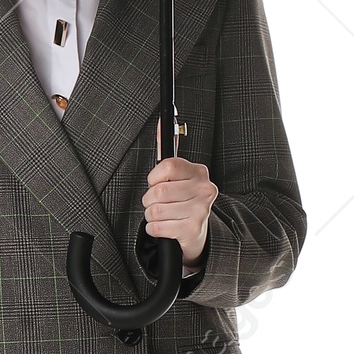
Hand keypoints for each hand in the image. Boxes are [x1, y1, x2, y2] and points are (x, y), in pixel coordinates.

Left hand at [145, 118, 216, 265]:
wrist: (197, 233)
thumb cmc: (182, 201)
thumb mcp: (178, 176)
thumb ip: (169, 149)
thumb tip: (164, 120)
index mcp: (198, 172)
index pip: (167, 166)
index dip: (154, 178)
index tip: (156, 183)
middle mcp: (204, 189)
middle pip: (159, 191)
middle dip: (149, 200)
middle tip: (157, 203)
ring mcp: (201, 210)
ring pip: (156, 210)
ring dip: (151, 215)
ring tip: (162, 215)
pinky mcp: (193, 229)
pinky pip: (158, 227)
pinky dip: (154, 229)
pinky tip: (164, 227)